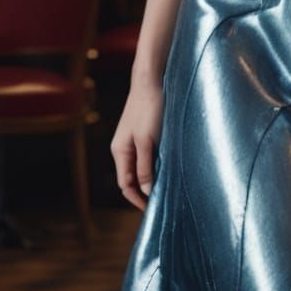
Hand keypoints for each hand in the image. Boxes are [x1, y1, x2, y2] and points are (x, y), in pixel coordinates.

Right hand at [110, 73, 163, 210]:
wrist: (152, 79)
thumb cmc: (149, 108)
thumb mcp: (147, 141)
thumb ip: (145, 167)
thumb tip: (146, 192)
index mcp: (120, 151)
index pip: (125, 185)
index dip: (137, 200)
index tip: (153, 210)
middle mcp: (124, 148)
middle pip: (131, 178)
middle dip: (144, 192)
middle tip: (164, 202)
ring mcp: (134, 140)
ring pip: (141, 167)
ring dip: (152, 179)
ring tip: (169, 188)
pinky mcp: (144, 133)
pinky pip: (148, 156)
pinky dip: (157, 166)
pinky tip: (170, 168)